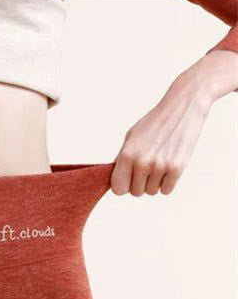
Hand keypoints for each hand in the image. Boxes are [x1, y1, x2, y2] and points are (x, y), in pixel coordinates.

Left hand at [110, 50, 236, 196]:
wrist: (183, 107)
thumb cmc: (155, 122)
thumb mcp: (131, 137)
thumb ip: (122, 159)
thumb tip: (115, 181)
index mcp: (127, 155)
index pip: (118, 189)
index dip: (124, 185)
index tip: (129, 179)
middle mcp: (142, 162)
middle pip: (136, 192)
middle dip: (141, 183)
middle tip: (148, 166)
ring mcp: (160, 166)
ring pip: (152, 192)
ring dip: (155, 182)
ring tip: (160, 162)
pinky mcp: (177, 168)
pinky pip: (166, 190)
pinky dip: (168, 182)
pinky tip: (169, 166)